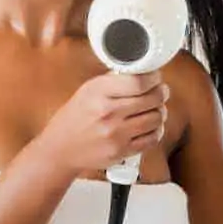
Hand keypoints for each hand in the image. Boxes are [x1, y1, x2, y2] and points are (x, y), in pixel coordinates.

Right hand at [40, 71, 168, 176]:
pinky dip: (156, 130)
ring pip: (157, 118)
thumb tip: (143, 72)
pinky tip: (150, 126)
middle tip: (160, 91)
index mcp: (99, 92)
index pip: (139, 82)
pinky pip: (153, 138)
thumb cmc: (76, 116)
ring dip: (160, 111)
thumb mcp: (89, 89)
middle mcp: (108, 113)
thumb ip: (115, 80)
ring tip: (154, 108)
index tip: (156, 77)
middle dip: (161, 93)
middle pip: (153, 99)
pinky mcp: (121, 151)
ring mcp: (116, 134)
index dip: (154, 78)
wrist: (61, 148)